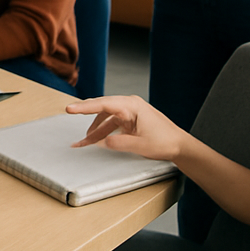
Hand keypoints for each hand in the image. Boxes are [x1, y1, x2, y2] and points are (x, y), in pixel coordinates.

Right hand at [66, 95, 187, 162]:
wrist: (180, 146)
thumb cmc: (165, 142)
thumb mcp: (141, 145)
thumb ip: (120, 142)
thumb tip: (102, 141)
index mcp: (132, 105)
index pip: (104, 104)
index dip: (85, 106)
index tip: (70, 108)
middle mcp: (129, 105)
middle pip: (102, 107)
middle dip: (85, 113)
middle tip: (69, 111)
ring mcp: (129, 113)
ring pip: (105, 118)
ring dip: (94, 129)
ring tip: (82, 141)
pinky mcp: (130, 121)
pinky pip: (111, 124)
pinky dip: (103, 133)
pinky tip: (94, 141)